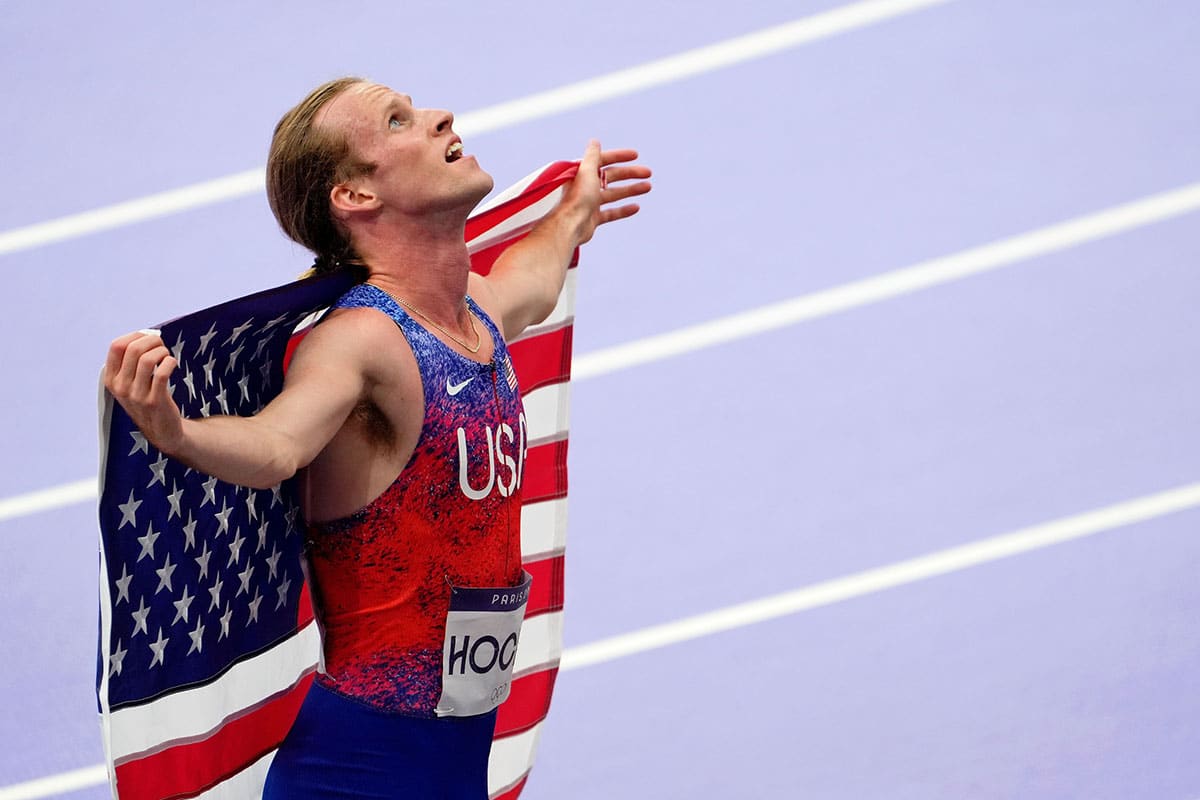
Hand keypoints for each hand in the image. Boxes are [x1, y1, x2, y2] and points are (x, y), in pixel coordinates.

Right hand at [103, 330, 184, 453]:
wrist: (161, 430)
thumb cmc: (148, 399)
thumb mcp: (130, 382)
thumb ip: (132, 361)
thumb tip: (147, 334)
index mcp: (111, 378)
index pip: (116, 346)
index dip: (135, 336)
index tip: (147, 337)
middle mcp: (120, 387)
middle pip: (133, 349)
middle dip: (152, 340)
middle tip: (161, 345)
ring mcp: (136, 395)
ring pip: (147, 359)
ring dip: (162, 351)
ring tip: (166, 356)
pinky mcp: (154, 401)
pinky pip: (162, 373)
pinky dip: (170, 362)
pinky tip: (172, 364)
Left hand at [559, 140, 652, 245]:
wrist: (570, 226)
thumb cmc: (577, 197)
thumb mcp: (586, 171)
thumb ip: (592, 156)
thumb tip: (595, 141)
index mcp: (582, 173)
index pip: (603, 160)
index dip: (619, 156)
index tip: (636, 155)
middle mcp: (585, 186)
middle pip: (611, 177)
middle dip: (630, 174)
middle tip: (648, 173)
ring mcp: (589, 203)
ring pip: (613, 194)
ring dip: (631, 190)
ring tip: (648, 187)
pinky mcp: (593, 218)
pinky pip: (611, 212)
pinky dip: (623, 210)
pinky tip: (636, 207)